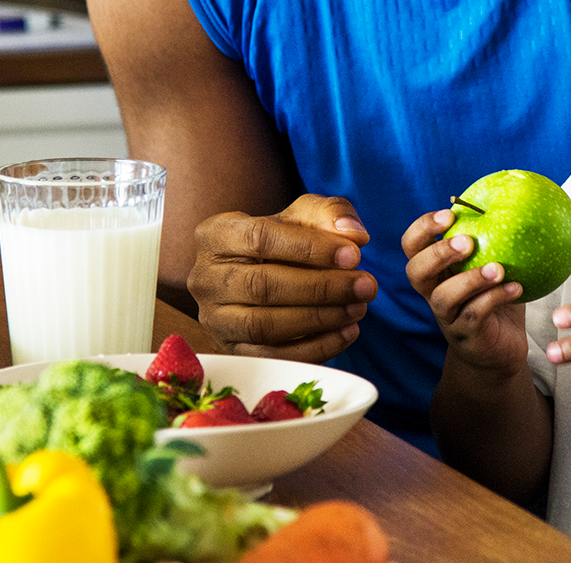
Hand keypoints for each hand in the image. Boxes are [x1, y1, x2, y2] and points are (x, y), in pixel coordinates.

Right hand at [187, 194, 377, 362]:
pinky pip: (271, 357)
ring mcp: (214, 318)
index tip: (354, 254)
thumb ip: (330, 214)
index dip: (310, 248)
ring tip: (358, 308)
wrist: (259, 276)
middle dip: (321, 288)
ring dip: (319, 319)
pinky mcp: (230, 350)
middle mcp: (205, 278)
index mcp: (216, 234)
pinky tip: (347, 332)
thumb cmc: (284, 241)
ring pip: (264, 325)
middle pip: (263, 286)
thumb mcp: (304, 215)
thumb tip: (354, 234)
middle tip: (365, 286)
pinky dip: (314, 348)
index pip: (261, 238)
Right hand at [402, 208, 528, 376]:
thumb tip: (514, 198)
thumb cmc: (496, 301)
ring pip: (444, 297)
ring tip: (498, 269)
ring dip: (470, 279)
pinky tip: (517, 288)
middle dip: (437, 253)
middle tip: (467, 241)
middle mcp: (434, 293)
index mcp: (436, 271)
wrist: (500, 350)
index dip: (422, 228)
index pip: (412, 246)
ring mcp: (448, 317)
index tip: (449, 213)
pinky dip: (495, 299)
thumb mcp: (494, 266)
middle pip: (416, 272)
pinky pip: (475, 316)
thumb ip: (496, 240)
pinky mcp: (466, 337)